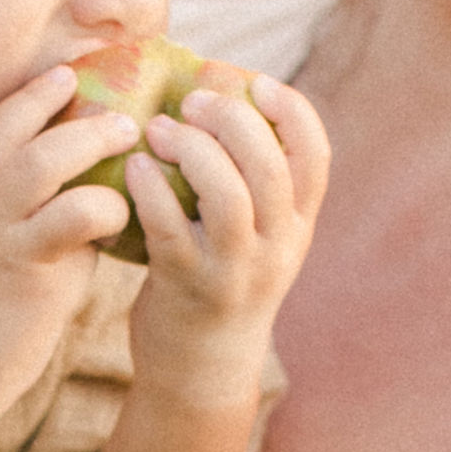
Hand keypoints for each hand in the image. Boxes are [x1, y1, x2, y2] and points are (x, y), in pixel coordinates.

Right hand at [0, 66, 137, 435]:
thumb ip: (23, 226)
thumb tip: (83, 207)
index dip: (33, 96)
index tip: (69, 77)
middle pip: (21, 130)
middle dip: (76, 113)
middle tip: (123, 117)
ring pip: (45, 161)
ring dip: (94, 144)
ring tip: (132, 145)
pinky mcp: (22, 272)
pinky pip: (74, 217)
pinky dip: (107, 207)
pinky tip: (123, 220)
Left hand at [121, 73, 329, 411]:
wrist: (200, 369)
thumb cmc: (220, 284)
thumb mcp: (259, 239)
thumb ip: (256, 187)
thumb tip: (224, 104)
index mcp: (297, 226)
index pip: (316, 157)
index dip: (292, 112)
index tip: (256, 82)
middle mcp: (276, 248)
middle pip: (268, 166)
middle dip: (230, 119)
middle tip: (192, 100)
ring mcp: (234, 271)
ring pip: (227, 196)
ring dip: (191, 149)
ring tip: (158, 129)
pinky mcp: (186, 287)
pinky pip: (170, 228)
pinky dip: (151, 189)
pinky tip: (134, 167)